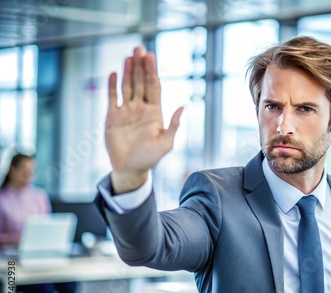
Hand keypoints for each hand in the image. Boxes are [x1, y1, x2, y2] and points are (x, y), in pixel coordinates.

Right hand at [105, 47, 183, 193]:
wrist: (130, 169)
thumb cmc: (150, 158)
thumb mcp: (165, 144)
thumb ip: (173, 125)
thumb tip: (182, 106)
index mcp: (155, 112)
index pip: (154, 87)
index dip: (152, 72)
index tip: (151, 56)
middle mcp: (141, 108)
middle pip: (141, 82)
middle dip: (141, 66)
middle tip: (139, 49)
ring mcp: (126, 111)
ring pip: (127, 87)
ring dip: (128, 72)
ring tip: (128, 56)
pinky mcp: (112, 117)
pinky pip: (112, 98)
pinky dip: (112, 86)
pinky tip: (113, 74)